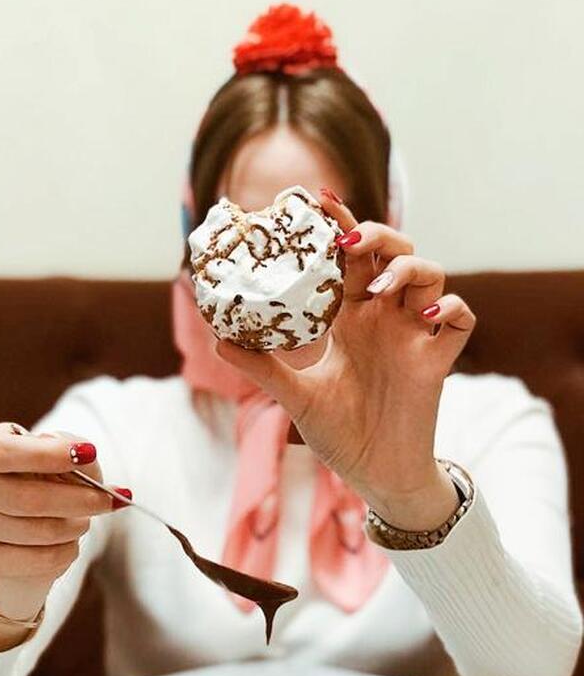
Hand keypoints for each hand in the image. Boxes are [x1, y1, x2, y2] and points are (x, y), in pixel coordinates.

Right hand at [0, 424, 128, 649]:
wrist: (27, 528)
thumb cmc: (49, 482)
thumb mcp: (66, 461)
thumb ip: (79, 456)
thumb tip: (88, 461)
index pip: (3, 451)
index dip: (46, 454)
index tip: (88, 452)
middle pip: (29, 498)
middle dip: (79, 500)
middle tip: (107, 500)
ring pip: (41, 531)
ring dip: (77, 526)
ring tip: (84, 521)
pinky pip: (42, 559)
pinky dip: (69, 550)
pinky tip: (71, 541)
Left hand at [217, 192, 475, 525]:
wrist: (374, 474)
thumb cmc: (338, 433)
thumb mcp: (295, 396)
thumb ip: (261, 367)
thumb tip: (217, 338)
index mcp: (351, 318)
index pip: (349, 259)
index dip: (339, 228)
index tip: (317, 201)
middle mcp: (384, 318)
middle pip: (394, 252)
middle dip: (377, 236)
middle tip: (348, 243)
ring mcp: (414, 336)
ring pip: (430, 275)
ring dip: (409, 269)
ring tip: (378, 289)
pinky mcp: (437, 361)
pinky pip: (459, 319)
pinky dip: (449, 308)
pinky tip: (425, 317)